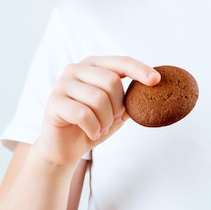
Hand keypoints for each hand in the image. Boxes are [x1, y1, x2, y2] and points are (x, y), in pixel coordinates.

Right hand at [35, 55, 160, 164]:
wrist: (64, 147)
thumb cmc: (92, 125)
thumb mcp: (116, 111)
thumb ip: (130, 99)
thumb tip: (154, 89)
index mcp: (93, 66)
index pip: (121, 62)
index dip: (139, 70)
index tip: (156, 80)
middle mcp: (76, 69)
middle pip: (111, 82)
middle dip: (117, 107)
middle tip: (112, 121)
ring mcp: (62, 84)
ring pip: (98, 99)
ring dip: (105, 121)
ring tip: (100, 128)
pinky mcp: (54, 102)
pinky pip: (83, 114)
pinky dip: (93, 129)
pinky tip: (92, 133)